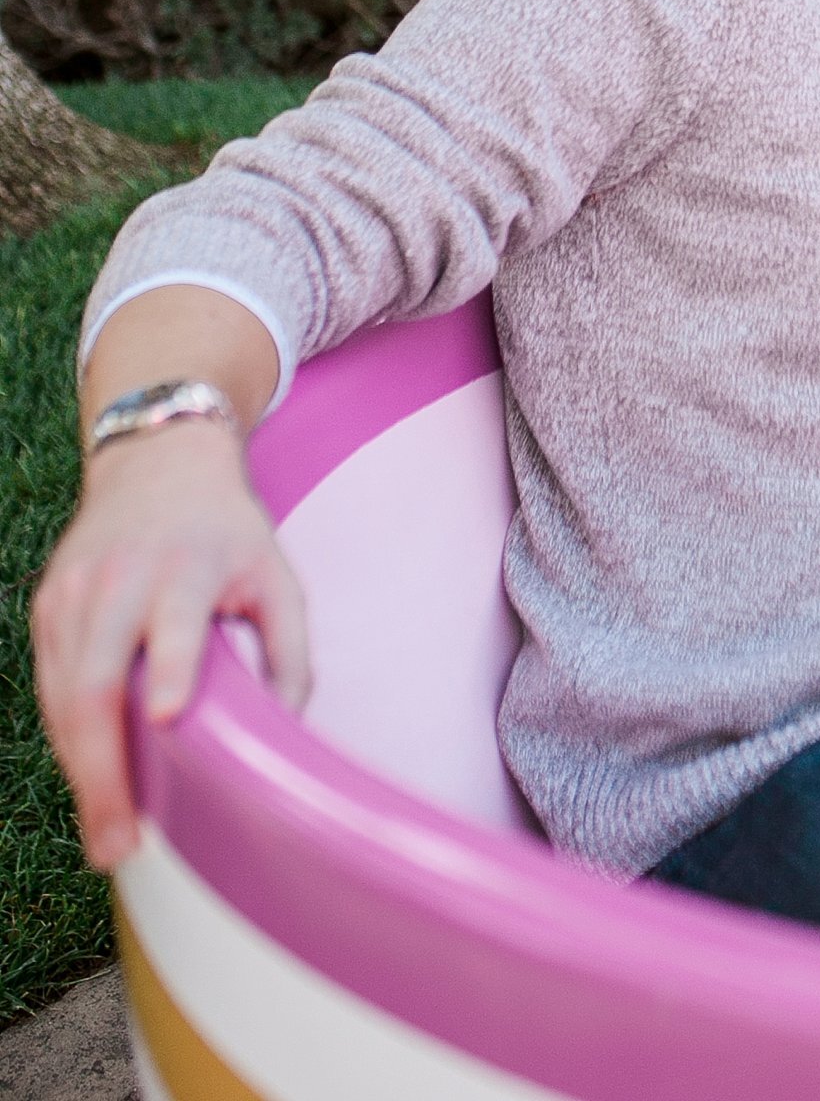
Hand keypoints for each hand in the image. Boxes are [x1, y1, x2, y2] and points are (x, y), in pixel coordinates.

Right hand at [33, 420, 309, 870]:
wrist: (159, 462)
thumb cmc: (226, 531)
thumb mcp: (275, 573)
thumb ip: (288, 650)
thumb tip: (284, 733)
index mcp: (187, 565)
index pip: (174, 622)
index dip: (171, 667)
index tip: (165, 717)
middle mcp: (120, 577)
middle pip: (95, 682)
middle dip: (103, 770)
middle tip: (120, 840)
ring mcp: (73, 592)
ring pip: (62, 698)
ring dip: (80, 771)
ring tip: (106, 832)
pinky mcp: (47, 606)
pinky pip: (50, 686)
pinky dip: (68, 738)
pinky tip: (91, 776)